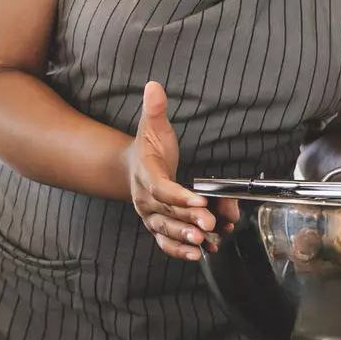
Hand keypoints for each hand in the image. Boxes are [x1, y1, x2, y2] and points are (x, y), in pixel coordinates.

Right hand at [125, 82, 215, 260]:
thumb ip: (154, 109)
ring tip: (204, 242)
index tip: (199, 200)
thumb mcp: (152, 127)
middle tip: (209, 224)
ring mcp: (151, 215)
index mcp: (145, 174)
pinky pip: (166, 242)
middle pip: (167, 212)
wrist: (131, 169)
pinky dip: (181, 250)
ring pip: (167, 230)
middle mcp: (145, 199)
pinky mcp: (158, 227)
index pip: (161, 188)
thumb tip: (154, 86)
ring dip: (185, 238)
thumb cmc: (148, 149)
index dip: (180, 196)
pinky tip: (200, 254)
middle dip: (188, 220)